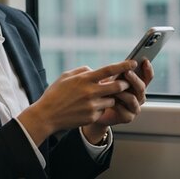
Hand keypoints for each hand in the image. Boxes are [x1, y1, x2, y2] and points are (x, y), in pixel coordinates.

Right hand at [17, 61, 135, 145]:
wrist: (46, 115)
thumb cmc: (55, 94)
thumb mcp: (66, 76)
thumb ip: (82, 71)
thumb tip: (94, 70)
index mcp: (85, 79)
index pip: (109, 70)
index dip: (123, 66)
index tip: (133, 63)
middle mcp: (91, 92)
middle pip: (117, 86)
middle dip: (124, 84)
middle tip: (124, 82)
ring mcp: (92, 105)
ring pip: (112, 99)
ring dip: (110, 97)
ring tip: (99, 97)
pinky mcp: (92, 117)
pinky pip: (103, 110)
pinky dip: (100, 107)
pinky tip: (89, 107)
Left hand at [89, 59, 154, 127]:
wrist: (96, 110)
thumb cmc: (105, 92)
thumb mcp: (110, 80)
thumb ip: (117, 73)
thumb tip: (118, 63)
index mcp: (138, 86)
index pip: (147, 77)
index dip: (148, 69)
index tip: (145, 60)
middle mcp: (139, 97)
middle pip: (142, 87)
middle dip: (134, 79)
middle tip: (127, 72)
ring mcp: (135, 108)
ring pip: (133, 99)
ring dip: (123, 92)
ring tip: (114, 87)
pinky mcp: (128, 117)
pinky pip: (125, 111)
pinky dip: (117, 105)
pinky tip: (110, 101)